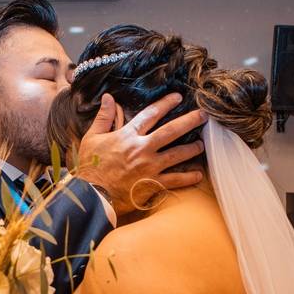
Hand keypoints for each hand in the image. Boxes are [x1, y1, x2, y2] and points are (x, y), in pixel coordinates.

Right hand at [76, 92, 206, 215]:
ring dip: (192, 148)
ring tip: (202, 144)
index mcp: (128, 136)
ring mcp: (150, 167)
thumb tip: (108, 97)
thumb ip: (103, 117)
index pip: (150, 114)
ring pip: (177, 154)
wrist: (91, 195)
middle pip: (171, 131)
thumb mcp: (92, 138)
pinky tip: (198, 174)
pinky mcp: (152, 184)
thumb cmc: (89, 167)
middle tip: (203, 115)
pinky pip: (175, 180)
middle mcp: (142, 149)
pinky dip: (188, 177)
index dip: (165, 104)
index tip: (178, 97)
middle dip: (189, 121)